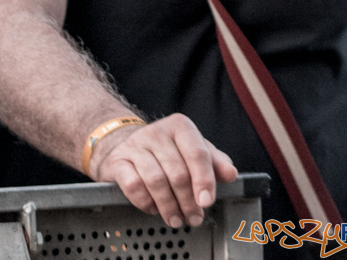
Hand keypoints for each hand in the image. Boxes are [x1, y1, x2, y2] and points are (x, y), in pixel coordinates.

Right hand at [90, 113, 236, 227]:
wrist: (126, 146)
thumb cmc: (168, 153)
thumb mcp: (194, 152)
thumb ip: (215, 162)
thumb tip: (230, 174)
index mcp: (180, 127)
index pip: (197, 153)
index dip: (204, 180)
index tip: (207, 202)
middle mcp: (155, 132)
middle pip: (177, 172)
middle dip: (188, 201)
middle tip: (194, 218)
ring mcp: (134, 145)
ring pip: (155, 180)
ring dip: (169, 206)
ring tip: (176, 219)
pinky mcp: (117, 161)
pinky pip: (133, 185)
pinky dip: (146, 202)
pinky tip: (154, 208)